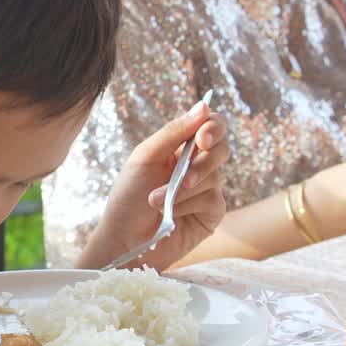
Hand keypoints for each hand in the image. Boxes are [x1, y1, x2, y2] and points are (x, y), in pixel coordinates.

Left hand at [78, 99, 229, 270]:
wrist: (124, 240)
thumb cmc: (128, 198)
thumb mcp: (145, 157)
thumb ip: (174, 132)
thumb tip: (203, 105)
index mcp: (180, 147)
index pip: (210, 125)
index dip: (213, 127)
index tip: (201, 139)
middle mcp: (197, 165)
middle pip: (221, 148)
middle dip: (202, 162)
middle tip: (183, 178)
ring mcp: (206, 189)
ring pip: (214, 176)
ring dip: (182, 190)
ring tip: (156, 202)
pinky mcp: (211, 213)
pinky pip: (212, 199)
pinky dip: (187, 205)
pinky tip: (170, 215)